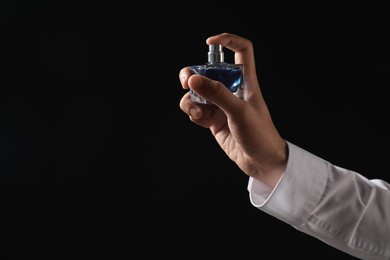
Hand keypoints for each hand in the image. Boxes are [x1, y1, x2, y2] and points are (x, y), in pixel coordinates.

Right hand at [179, 33, 287, 187]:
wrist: (260, 161)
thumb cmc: (260, 134)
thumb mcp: (239, 111)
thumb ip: (217, 94)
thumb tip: (194, 79)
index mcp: (246, 81)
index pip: (241, 51)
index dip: (227, 41)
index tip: (210, 42)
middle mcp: (232, 90)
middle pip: (209, 71)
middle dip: (193, 74)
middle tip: (185, 81)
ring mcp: (221, 105)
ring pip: (198, 93)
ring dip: (191, 100)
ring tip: (196, 112)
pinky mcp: (214, 119)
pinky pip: (196, 109)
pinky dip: (193, 113)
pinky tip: (200, 120)